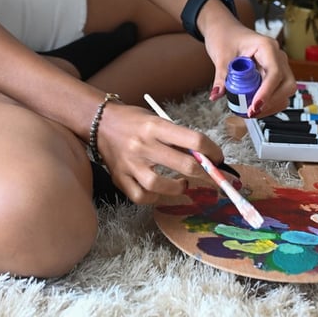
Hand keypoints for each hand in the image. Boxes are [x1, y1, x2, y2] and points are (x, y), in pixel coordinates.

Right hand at [93, 100, 223, 205]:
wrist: (100, 121)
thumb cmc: (133, 120)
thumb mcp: (156, 120)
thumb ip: (176, 138)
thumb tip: (204, 156)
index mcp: (154, 126)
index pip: (193, 140)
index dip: (212, 151)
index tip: (218, 157)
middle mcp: (143, 145)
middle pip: (183, 165)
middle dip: (204, 173)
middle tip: (210, 175)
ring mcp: (130, 164)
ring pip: (160, 186)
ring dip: (178, 188)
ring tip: (183, 184)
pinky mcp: (119, 178)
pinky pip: (141, 197)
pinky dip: (154, 198)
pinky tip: (160, 191)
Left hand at [198, 1, 295, 116]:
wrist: (224, 29)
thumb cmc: (225, 36)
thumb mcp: (221, 56)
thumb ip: (221, 77)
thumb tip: (216, 94)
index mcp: (266, 46)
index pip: (275, 72)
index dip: (267, 92)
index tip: (255, 105)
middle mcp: (276, 56)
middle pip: (287, 84)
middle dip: (272, 101)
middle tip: (252, 111)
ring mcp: (277, 66)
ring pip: (285, 90)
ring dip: (271, 104)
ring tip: (250, 110)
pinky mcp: (273, 75)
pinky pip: (278, 92)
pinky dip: (269, 102)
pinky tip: (253, 106)